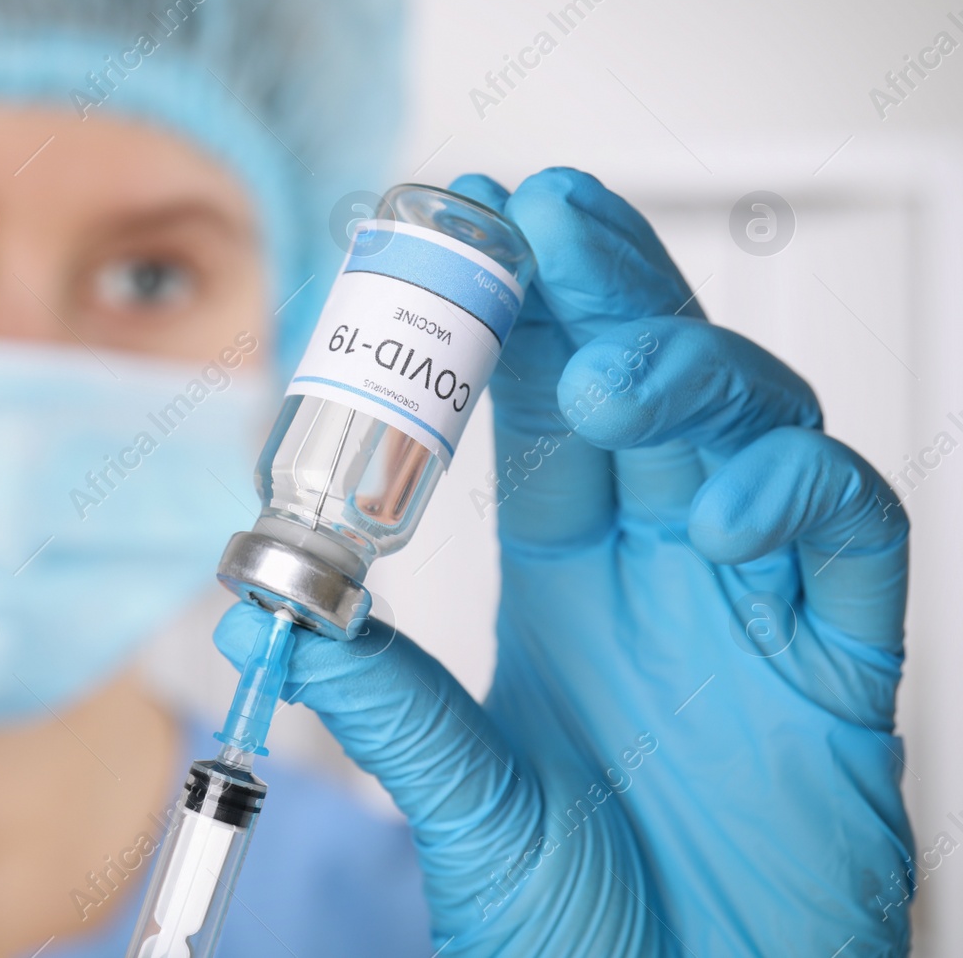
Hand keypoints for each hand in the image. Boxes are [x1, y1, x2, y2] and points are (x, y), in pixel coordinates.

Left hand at [217, 168, 912, 955]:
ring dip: (683, 373)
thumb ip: (385, 694)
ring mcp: (757, 597)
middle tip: (545, 218)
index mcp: (568, 573)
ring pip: (750, 418)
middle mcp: (663, 563)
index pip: (541, 404)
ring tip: (604, 379)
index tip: (471, 230)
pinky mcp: (842, 657)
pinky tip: (723, 514)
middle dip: (602, 286)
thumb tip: (256, 602)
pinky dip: (794, 491)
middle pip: (647, 376)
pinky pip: (850, 525)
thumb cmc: (584, 924)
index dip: (517, 311)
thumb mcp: (461, 794)